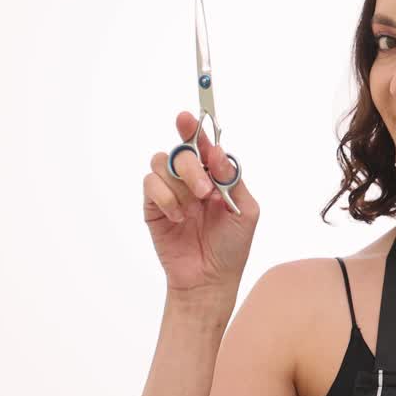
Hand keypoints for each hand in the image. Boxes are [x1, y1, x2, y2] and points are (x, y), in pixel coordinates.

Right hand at [142, 111, 260, 301]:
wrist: (210, 278)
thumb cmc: (231, 246)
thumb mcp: (245, 211)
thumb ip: (232, 180)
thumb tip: (218, 152)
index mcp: (215, 177)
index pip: (204, 146)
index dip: (195, 129)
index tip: (189, 117)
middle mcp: (192, 180)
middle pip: (182, 151)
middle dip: (193, 167)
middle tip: (206, 192)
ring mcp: (171, 192)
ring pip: (162, 163)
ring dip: (180, 182)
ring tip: (194, 206)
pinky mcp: (154, 207)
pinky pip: (150, 185)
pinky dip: (165, 198)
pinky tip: (178, 217)